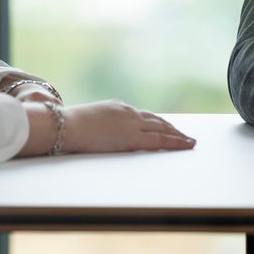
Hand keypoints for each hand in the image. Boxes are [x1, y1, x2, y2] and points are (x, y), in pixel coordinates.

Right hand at [60, 100, 195, 153]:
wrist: (65, 126)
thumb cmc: (67, 127)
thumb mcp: (85, 122)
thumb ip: (96, 125)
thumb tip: (93, 134)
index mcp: (116, 108)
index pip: (140, 115)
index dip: (154, 122)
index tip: (163, 126)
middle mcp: (128, 113)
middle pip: (155, 120)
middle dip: (170, 128)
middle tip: (183, 134)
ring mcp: (131, 123)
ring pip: (162, 129)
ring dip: (177, 135)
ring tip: (189, 141)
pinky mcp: (133, 137)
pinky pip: (160, 140)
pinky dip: (175, 142)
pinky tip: (185, 145)